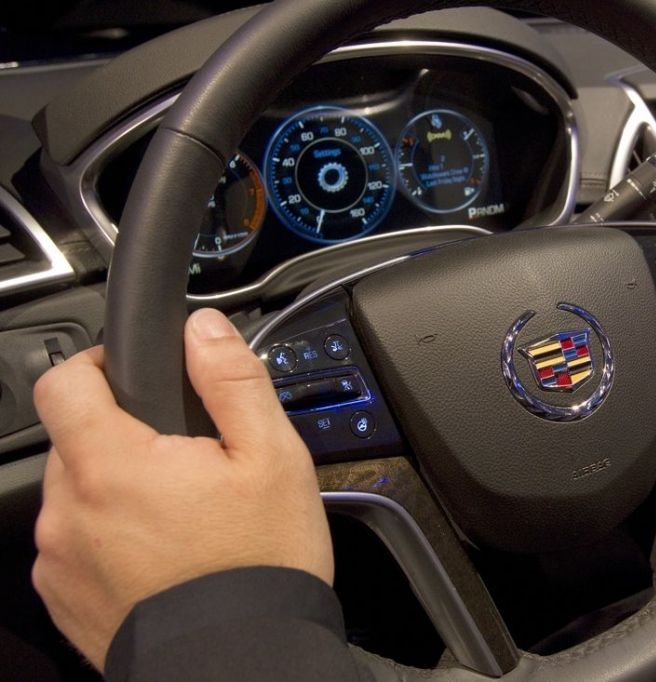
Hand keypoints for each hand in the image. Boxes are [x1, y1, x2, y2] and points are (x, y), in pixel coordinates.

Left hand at [31, 308, 331, 669]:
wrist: (243, 662)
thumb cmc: (259, 563)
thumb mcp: (272, 456)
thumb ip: (232, 381)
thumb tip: (204, 329)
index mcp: (112, 465)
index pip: (63, 383)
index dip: (96, 365)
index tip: (130, 376)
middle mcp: (68, 512)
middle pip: (75, 442)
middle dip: (123, 438)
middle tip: (186, 463)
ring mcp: (60, 562)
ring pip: (77, 496)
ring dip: (116, 492)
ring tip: (182, 518)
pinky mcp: (65, 601)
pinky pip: (77, 546)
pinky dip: (111, 540)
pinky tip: (165, 557)